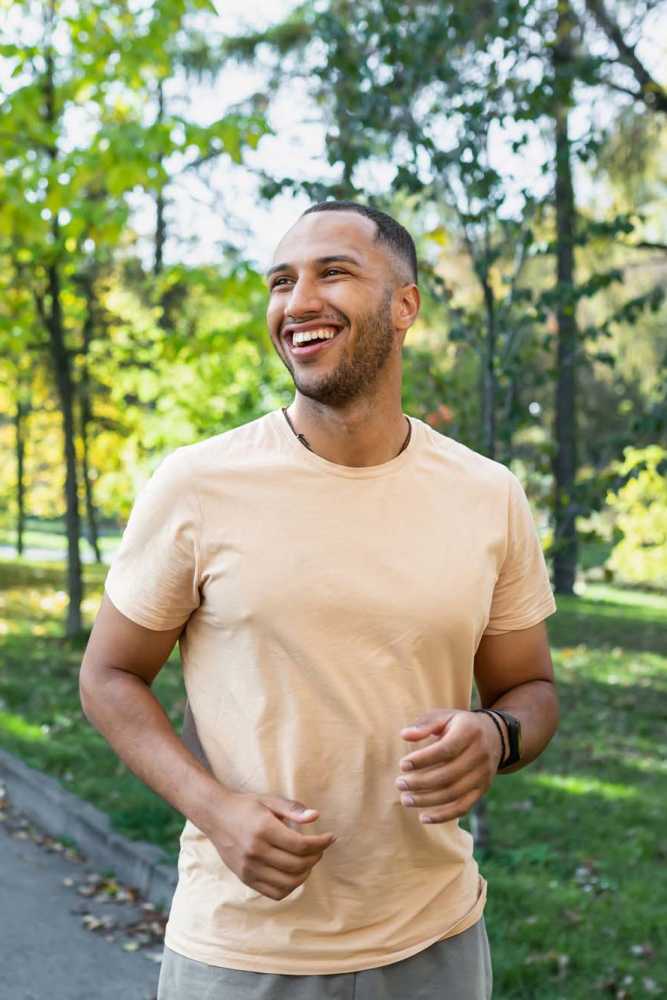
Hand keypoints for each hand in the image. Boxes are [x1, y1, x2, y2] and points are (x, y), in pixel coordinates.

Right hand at [209, 792, 335, 900]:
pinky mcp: (246, 879)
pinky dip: (290, 886)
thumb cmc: (246, 806)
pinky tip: (294, 872)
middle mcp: (255, 852)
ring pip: (288, 883)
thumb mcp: (269, 800)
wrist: (216, 816)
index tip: (330, 838)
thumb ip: (293, 809)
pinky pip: (274, 892)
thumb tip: (315, 817)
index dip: (320, 843)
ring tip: (309, 861)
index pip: (300, 845)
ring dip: (305, 874)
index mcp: (263, 830)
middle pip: (297, 865)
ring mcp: (249, 868)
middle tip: (320, 849)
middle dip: (316, 858)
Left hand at [396, 709, 503, 823]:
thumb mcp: (444, 716)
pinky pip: (463, 807)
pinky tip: (423, 817)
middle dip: (420, 783)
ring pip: (454, 794)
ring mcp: (483, 775)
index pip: (445, 750)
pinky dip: (443, 816)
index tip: (402, 765)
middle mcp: (479, 754)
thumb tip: (404, 735)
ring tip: (405, 799)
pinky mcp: (482, 790)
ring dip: (427, 800)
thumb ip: (425, 724)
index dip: (423, 759)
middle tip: (399, 784)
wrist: (495, 736)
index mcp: (469, 732)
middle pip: (448, 775)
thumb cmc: (459, 725)